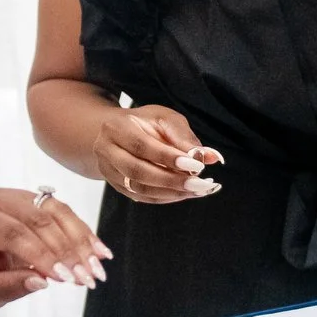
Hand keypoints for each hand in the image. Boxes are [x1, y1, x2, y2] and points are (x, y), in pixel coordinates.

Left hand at [0, 187, 111, 307]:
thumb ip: (7, 286)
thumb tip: (44, 282)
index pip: (15, 233)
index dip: (42, 255)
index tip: (65, 278)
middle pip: (40, 218)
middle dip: (68, 249)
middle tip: (88, 277)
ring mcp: (17, 196)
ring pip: (56, 210)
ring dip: (81, 239)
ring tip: (98, 266)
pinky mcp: (33, 199)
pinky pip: (62, 211)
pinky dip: (81, 232)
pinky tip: (98, 252)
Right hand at [94, 104, 222, 203]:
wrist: (118, 133)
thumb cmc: (145, 123)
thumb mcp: (165, 119)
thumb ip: (185, 138)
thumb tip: (211, 157)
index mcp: (115, 127)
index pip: (142, 146)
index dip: (169, 158)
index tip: (196, 166)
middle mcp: (106, 150)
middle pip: (137, 171)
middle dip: (171, 180)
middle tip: (200, 184)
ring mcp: (108, 171)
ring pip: (138, 189)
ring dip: (171, 192)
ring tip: (197, 190)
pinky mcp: (115, 185)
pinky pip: (141, 197)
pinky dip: (165, 197)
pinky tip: (185, 193)